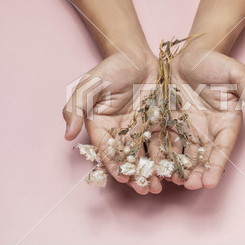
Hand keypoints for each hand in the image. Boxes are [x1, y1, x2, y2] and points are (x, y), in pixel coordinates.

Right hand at [63, 52, 164, 194]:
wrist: (136, 54)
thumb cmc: (110, 69)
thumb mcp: (89, 86)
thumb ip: (76, 109)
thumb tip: (66, 136)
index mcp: (103, 126)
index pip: (108, 150)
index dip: (115, 166)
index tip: (124, 179)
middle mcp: (123, 131)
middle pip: (130, 157)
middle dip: (138, 175)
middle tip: (147, 190)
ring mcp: (143, 127)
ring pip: (149, 153)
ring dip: (155, 170)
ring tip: (162, 185)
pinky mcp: (160, 121)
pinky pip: (166, 139)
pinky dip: (171, 154)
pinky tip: (178, 166)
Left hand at [161, 48, 244, 189]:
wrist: (189, 54)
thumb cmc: (215, 62)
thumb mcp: (237, 72)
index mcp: (225, 122)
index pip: (223, 148)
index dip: (217, 165)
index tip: (210, 182)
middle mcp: (206, 129)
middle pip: (202, 156)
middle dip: (197, 173)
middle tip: (190, 187)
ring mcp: (186, 127)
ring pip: (183, 153)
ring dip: (179, 169)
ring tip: (173, 182)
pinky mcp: (168, 122)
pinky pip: (164, 141)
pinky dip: (161, 155)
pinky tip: (156, 166)